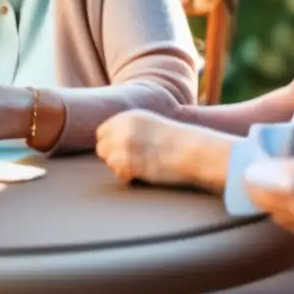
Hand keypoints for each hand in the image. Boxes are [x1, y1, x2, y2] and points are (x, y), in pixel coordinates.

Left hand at [95, 109, 231, 191]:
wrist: (192, 150)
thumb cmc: (175, 140)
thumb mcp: (149, 123)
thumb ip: (128, 128)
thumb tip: (110, 141)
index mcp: (127, 117)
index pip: (101, 132)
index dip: (110, 144)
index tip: (121, 151)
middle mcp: (122, 129)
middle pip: (101, 148)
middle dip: (112, 156)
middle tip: (130, 161)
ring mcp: (124, 146)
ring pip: (108, 162)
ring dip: (120, 167)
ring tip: (140, 166)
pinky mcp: (128, 162)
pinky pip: (118, 173)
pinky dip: (127, 176)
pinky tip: (142, 173)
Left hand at [245, 159, 293, 261]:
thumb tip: (277, 170)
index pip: (278, 197)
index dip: (259, 184)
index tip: (244, 172)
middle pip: (280, 213)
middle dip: (263, 196)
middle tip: (247, 179)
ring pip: (289, 225)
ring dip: (275, 208)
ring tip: (262, 189)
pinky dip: (293, 219)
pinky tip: (290, 207)